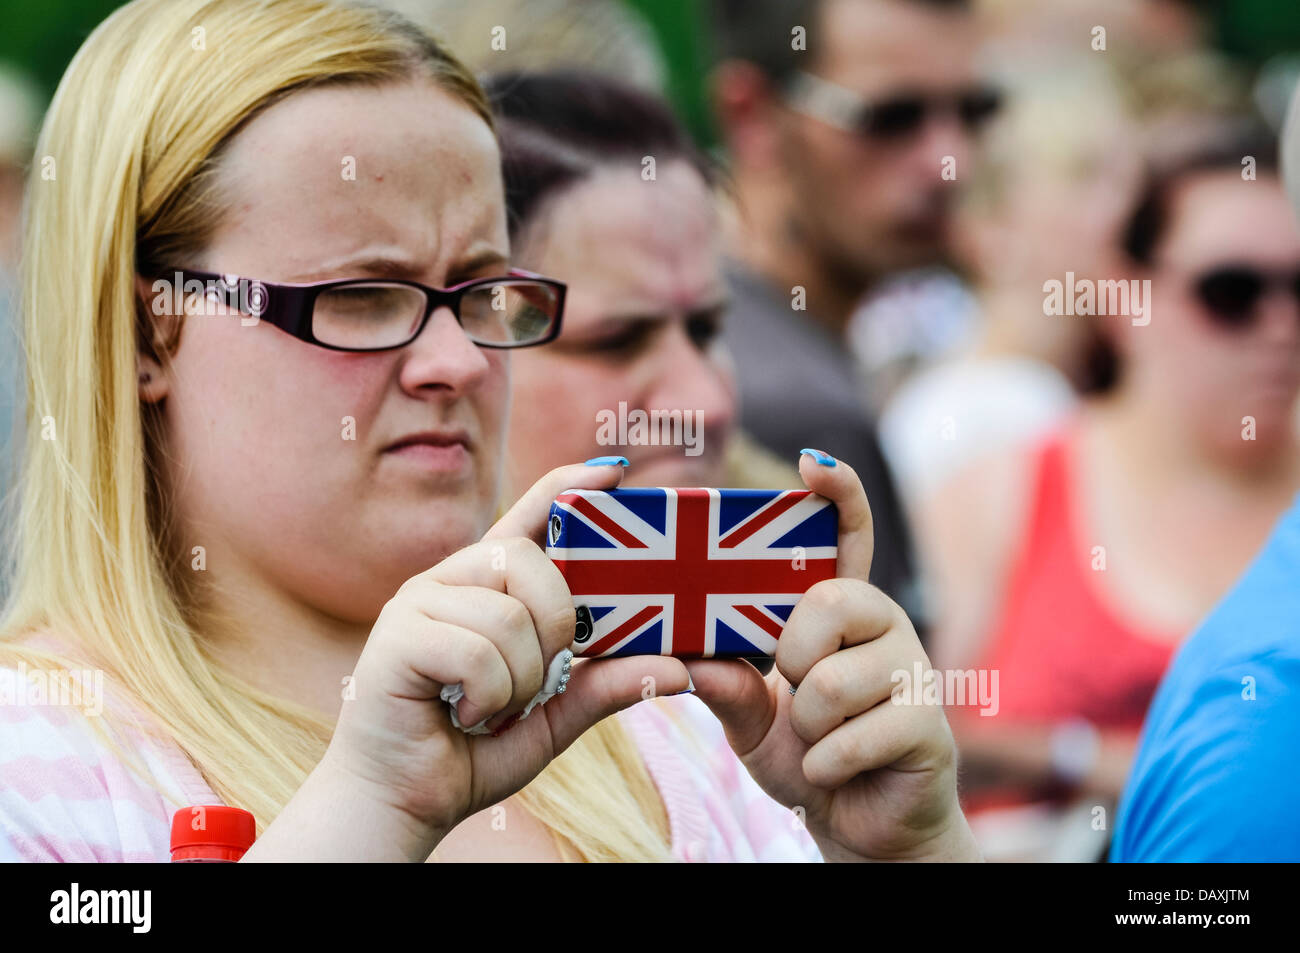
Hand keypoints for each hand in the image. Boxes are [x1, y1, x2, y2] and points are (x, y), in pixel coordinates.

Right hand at [319, 461, 691, 856]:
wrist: (401, 804)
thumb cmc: (472, 751)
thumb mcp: (555, 717)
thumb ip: (607, 685)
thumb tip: (683, 669)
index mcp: (485, 587)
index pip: (530, 517)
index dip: (568, 486)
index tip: (614, 471)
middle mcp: (449, 581)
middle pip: (530, 563)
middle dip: (555, 630)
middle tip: (533, 681)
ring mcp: (417, 602)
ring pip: (509, 616)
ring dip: (518, 681)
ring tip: (489, 708)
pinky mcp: (397, 636)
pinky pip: (478, 652)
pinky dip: (488, 698)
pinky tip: (463, 716)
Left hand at [683, 451, 981, 861]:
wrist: (861, 827)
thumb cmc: (808, 754)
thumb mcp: (750, 721)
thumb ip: (725, 687)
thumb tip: (694, 662)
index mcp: (842, 608)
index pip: (848, 535)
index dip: (838, 493)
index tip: (811, 462)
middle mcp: (884, 624)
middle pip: (827, 603)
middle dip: (791, 659)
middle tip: (797, 691)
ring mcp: (914, 670)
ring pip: (830, 683)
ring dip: (806, 728)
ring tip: (823, 740)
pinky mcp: (930, 722)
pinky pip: (851, 735)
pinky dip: (825, 765)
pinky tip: (839, 770)